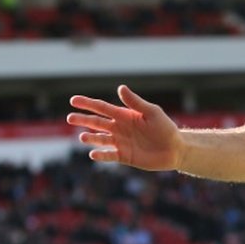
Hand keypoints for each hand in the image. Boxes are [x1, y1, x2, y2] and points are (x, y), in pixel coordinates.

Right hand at [67, 85, 182, 170]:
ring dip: (91, 138)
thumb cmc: (165, 128)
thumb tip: (120, 88)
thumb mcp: (152, 113)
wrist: (175, 149)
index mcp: (125, 115)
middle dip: (83, 120)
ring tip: (83, 137)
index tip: (73, 100)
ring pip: (100, 139)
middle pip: (97, 123)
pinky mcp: (124, 156)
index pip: (103, 108)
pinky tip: (93, 154)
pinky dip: (101, 155)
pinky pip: (109, 155)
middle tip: (69, 118)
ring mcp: (120, 142)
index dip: (88, 104)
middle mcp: (119, 128)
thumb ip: (135, 102)